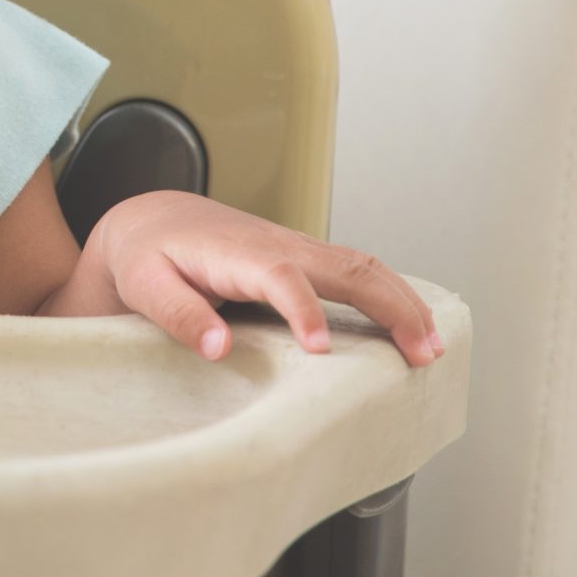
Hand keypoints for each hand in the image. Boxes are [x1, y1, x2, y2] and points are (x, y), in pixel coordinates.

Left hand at [92, 192, 443, 366]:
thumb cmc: (148, 256)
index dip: (304, 309)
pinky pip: (358, 270)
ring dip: (403, 301)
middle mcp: (277, 246)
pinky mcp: (305, 258)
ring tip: (431, 348)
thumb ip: (178, 314)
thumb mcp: (145, 285)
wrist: (153, 221)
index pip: (280, 276)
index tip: (320, 350)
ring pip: (363, 265)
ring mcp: (297, 249)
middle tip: (420, 354)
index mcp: (238, 254)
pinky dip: (392, 294)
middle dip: (389, 306)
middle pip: (346, 266)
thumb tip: (218, 348)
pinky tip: (414, 326)